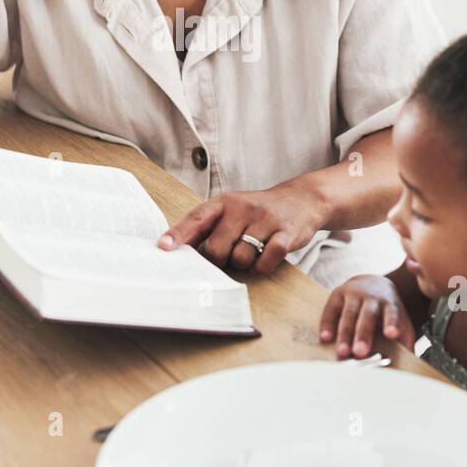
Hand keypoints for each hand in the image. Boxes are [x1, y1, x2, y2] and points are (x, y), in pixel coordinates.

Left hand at [157, 183, 326, 273]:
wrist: (302, 199)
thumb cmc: (258, 211)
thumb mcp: (232, 209)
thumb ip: (208, 226)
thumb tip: (178, 249)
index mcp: (225, 202)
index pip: (197, 218)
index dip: (179, 234)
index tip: (163, 248)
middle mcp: (243, 208)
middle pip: (216, 249)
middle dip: (220, 260)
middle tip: (230, 254)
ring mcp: (265, 220)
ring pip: (240, 258)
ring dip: (244, 263)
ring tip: (252, 251)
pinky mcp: (286, 233)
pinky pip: (265, 261)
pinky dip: (262, 267)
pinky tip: (266, 258)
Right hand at [320, 275, 415, 358]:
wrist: (372, 282)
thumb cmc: (386, 310)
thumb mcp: (400, 319)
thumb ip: (405, 338)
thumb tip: (411, 361)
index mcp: (389, 303)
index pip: (392, 313)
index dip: (391, 323)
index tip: (392, 334)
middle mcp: (371, 297)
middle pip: (367, 316)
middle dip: (363, 334)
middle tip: (360, 352)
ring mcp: (353, 294)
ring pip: (348, 314)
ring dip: (345, 334)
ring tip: (342, 352)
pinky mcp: (337, 294)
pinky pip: (331, 310)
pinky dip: (327, 324)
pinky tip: (326, 338)